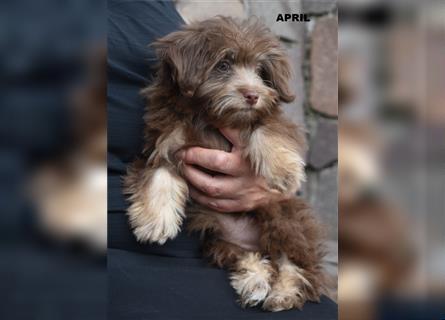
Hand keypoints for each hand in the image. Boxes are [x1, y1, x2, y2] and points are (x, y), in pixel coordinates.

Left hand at [177, 127, 292, 212]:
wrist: (285, 180)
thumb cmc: (265, 155)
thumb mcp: (253, 139)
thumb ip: (234, 130)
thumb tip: (213, 118)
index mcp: (247, 159)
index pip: (218, 155)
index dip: (197, 153)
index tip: (184, 147)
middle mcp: (245, 178)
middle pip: (212, 175)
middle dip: (192, 166)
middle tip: (181, 158)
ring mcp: (244, 194)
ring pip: (212, 192)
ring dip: (193, 182)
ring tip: (185, 172)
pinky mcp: (242, 205)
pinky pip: (217, 205)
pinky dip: (202, 197)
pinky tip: (194, 188)